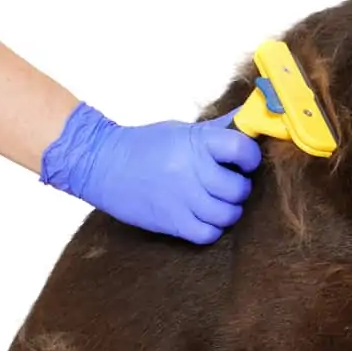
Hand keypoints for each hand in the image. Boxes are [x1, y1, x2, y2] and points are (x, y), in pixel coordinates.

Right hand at [40, 102, 262, 243]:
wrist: (101, 164)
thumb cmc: (146, 145)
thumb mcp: (183, 130)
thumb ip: (218, 129)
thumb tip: (250, 117)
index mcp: (197, 143)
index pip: (243, 149)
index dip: (250, 157)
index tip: (244, 160)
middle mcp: (192, 171)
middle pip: (238, 188)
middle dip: (240, 187)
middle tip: (230, 183)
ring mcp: (182, 199)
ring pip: (228, 214)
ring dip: (229, 210)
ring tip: (218, 201)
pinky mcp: (171, 222)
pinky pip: (208, 234)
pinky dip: (212, 229)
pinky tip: (205, 218)